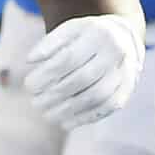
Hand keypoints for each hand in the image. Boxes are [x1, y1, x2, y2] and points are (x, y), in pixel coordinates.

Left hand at [23, 13, 142, 130]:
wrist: (122, 39)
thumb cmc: (86, 36)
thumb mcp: (69, 30)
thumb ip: (49, 43)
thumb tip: (30, 60)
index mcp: (99, 34)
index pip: (69, 58)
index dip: (46, 74)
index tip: (28, 85)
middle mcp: (115, 53)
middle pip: (82, 79)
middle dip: (54, 94)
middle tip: (35, 103)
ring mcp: (124, 73)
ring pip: (96, 96)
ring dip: (68, 110)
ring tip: (46, 115)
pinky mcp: (126, 91)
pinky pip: (106, 108)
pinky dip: (85, 118)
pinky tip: (65, 123)